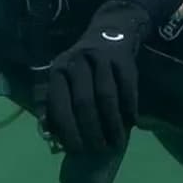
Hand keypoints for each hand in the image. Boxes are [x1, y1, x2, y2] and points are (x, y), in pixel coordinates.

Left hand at [45, 1, 147, 153]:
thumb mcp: (63, 79)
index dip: (68, 130)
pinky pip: (127, 87)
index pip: (60, 105)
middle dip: (92, 131)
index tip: (77, 151)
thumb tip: (51, 136)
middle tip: (99, 150)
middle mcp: (77, 62)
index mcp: (58, 70)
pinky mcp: (122, 58)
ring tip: (116, 143)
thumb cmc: (82, 67)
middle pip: (84, 102)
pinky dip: (129, 107)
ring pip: (106, 96)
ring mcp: (101, 58)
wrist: (109, 32)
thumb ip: (55, 105)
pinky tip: (131, 123)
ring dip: (112, 124)